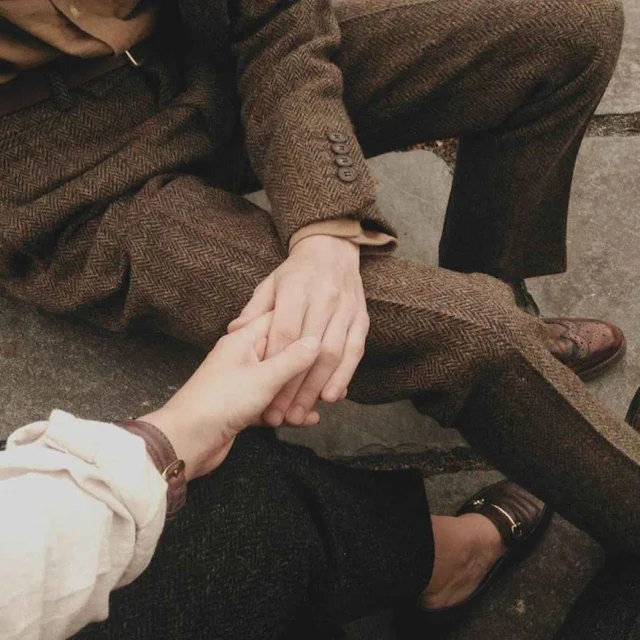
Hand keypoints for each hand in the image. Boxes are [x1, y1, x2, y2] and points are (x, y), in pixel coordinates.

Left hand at [141, 313, 319, 480]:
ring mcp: (243, 383)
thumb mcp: (263, 377)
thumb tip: (316, 340)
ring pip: (280, 382)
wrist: (186, 442)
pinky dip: (289, 410)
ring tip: (328, 398)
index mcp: (243, 340)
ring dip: (300, 391)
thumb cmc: (219, 402)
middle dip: (308, 364)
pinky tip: (308, 418)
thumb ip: (292, 359)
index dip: (303, 322)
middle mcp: (243, 357)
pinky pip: (272, 404)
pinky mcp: (243, 408)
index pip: (277, 320)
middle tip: (333, 369)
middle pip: (282, 353)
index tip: (328, 327)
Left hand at [228, 235, 368, 426]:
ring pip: (333, 353)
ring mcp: (345, 307)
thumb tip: (234, 329)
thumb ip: (254, 310)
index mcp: (295, 288)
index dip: (275, 364)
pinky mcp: (361, 318)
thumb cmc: (295, 272)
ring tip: (302, 414)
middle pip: (308, 348)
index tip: (263, 391)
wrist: (332, 248)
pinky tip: (332, 396)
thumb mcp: (268, 285)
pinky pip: (354, 351)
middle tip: (282, 414)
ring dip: (317, 387)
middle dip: (294, 386)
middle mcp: (323, 297)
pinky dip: (344, 375)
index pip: (284, 331)